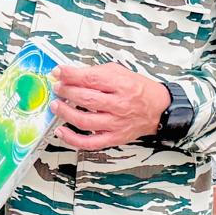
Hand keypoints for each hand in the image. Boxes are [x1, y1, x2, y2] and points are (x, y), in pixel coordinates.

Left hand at [51, 64, 169, 150]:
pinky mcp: (114, 138)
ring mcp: (116, 123)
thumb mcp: (121, 73)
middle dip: (66, 92)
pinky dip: (72, 138)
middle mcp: (119, 105)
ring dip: (65, 112)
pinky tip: (61, 131)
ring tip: (56, 105)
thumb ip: (97, 73)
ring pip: (84, 120)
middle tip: (57, 88)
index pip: (91, 79)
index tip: (58, 72)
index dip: (71, 75)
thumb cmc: (139, 91)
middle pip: (86, 99)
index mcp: (122, 85)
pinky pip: (89, 142)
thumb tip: (72, 74)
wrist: (159, 110)